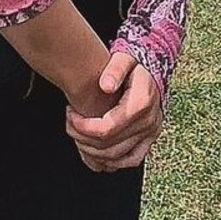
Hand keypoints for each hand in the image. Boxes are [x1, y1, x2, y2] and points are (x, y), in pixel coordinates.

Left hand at [65, 52, 162, 171]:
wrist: (150, 71)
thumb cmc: (132, 64)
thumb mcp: (123, 58)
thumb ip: (114, 69)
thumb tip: (105, 86)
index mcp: (141, 103)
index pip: (106, 128)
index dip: (82, 127)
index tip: (70, 114)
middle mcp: (149, 122)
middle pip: (109, 146)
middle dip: (82, 139)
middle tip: (69, 125)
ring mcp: (151, 133)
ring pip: (117, 157)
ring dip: (92, 153)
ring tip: (78, 136)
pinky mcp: (150, 140)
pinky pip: (132, 160)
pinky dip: (112, 162)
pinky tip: (96, 153)